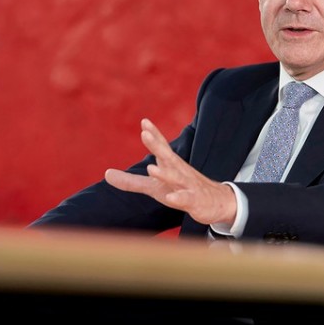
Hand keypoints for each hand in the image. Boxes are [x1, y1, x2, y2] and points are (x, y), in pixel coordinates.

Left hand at [105, 118, 236, 225]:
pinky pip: (186, 199)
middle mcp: (179, 171)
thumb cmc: (181, 190)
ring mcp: (188, 186)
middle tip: (145, 134)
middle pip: (168, 157)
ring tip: (151, 168)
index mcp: (170, 165)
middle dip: (157, 146)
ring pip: (176, 178)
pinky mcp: (195, 201)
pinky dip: (179, 198)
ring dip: (164, 173)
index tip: (144, 121)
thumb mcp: (153, 187)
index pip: (162, 147)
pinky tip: (170, 198)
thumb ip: (131, 181)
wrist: (217, 203)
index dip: (154, 134)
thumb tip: (106, 174)